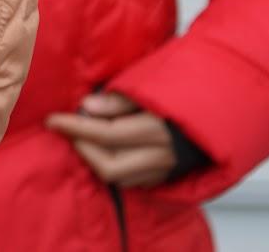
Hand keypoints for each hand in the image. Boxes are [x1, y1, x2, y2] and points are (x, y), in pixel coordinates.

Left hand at [45, 93, 177, 188]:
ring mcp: (164, 172)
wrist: (216, 114)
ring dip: (95, 160)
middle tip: (69, 130)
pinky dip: (112, 167)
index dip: (75, 127)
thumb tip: (87, 107)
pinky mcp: (165, 179)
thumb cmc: (179, 94)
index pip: (105, 135)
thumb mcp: (150, 87)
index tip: (52, 120)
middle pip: (108, 167)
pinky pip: (131, 181)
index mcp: (155, 131)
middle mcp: (160, 157)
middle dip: (83, 149)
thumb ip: (119, 101)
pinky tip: (103, 150)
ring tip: (84, 138)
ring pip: (118, 178)